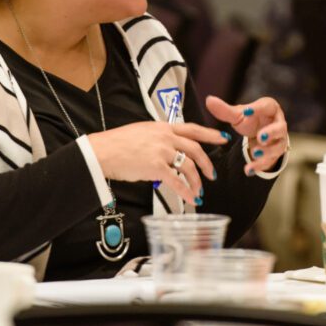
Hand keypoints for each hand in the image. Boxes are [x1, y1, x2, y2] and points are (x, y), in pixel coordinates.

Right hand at [88, 121, 227, 203]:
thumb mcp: (142, 132)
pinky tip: (190, 198)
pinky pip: (177, 181)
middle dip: (207, 163)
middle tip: (211, 174)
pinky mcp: (155, 167)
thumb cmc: (118, 144)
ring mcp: (161, 151)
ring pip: (188, 166)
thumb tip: (167, 149)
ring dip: (196, 181)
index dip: (210, 134)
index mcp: (163, 127)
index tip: (223, 138)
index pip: (193, 128)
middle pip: (195, 149)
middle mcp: (165, 137)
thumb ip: (158, 137)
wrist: (102, 152)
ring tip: (198, 191)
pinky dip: (186, 191)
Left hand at [205, 95, 288, 174]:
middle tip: (260, 137)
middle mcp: (278, 124)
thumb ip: (224, 110)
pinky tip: (248, 170)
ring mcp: (279, 140)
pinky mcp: (275, 154)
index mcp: (270, 108)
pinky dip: (259, 166)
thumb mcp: (238, 115)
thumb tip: (209, 100)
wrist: (259, 135)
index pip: (267, 106)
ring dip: (267, 152)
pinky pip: (270, 161)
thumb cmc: (250, 120)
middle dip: (271, 133)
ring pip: (277, 147)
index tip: (246, 111)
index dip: (258, 109)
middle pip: (280, 128)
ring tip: (254, 153)